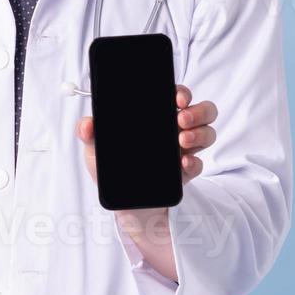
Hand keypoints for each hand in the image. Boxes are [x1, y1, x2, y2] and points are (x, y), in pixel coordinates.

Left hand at [76, 84, 217, 185]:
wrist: (121, 202)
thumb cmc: (112, 167)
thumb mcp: (96, 148)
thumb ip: (89, 133)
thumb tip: (87, 124)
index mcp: (157, 116)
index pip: (176, 95)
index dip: (181, 92)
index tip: (176, 98)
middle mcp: (175, 129)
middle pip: (202, 111)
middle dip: (197, 111)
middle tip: (181, 119)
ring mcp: (184, 150)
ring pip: (207, 133)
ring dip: (200, 134)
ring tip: (182, 140)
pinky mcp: (185, 171)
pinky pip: (199, 163)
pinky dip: (195, 162)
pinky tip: (183, 163)